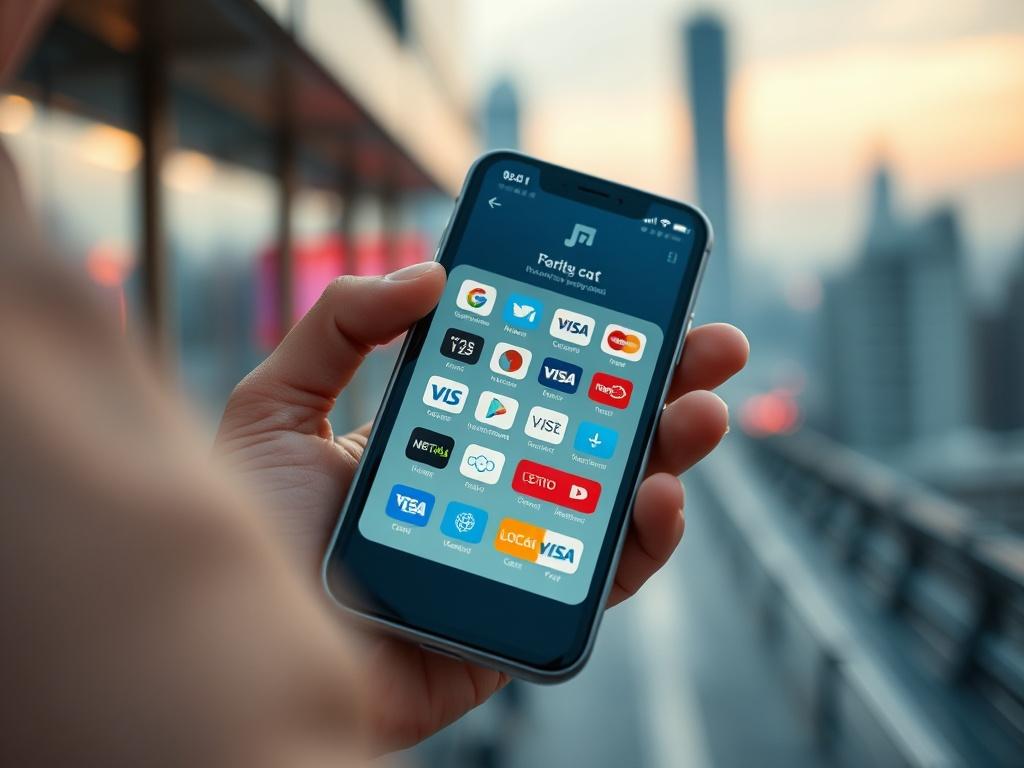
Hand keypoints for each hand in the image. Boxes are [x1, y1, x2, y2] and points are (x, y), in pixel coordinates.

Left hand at [215, 261, 747, 750]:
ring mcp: (516, 547)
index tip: (632, 294)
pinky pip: (604, 577)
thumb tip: (432, 271)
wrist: (240, 659)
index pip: (531, 374)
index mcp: (445, 434)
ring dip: (673, 450)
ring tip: (706, 407)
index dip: (585, 336)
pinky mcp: (527, 613)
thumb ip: (338, 328)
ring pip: (614, 494)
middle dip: (659, 383)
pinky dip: (645, 539)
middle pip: (592, 427)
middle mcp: (492, 485)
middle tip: (711, 343)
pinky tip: (661, 496)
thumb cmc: (249, 537)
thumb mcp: (275, 409)